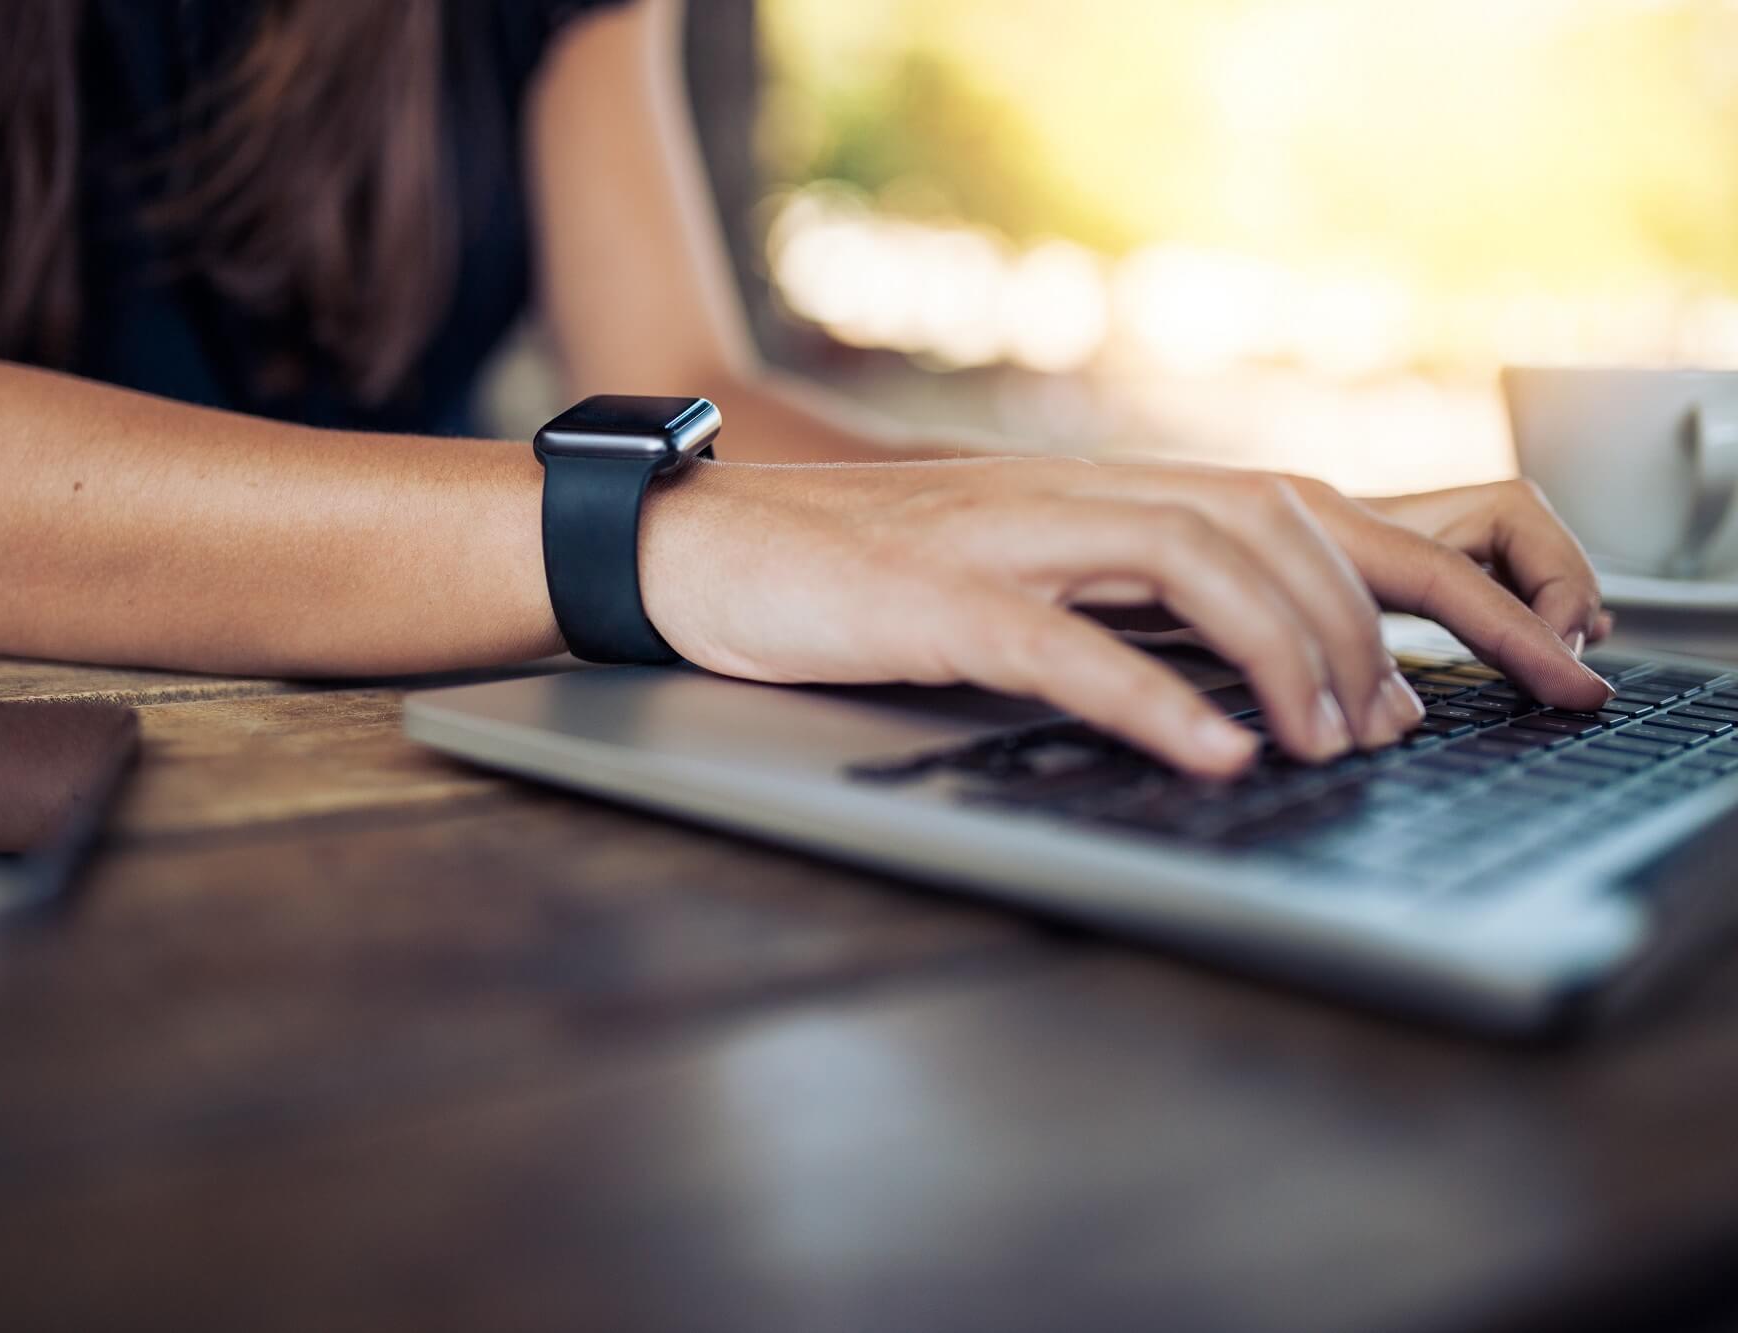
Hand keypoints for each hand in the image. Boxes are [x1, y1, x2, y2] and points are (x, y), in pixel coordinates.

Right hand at [639, 458, 1612, 777]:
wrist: (698, 546)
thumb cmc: (843, 579)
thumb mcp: (1002, 582)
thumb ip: (1106, 607)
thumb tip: (1222, 685)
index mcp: (1090, 496)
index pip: (1282, 505)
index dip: (1387, 582)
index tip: (1436, 681)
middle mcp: (1066, 497)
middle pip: (1268, 521)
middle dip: (1364, 624)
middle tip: (1394, 729)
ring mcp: (1000, 540)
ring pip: (1193, 560)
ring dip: (1285, 651)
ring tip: (1328, 741)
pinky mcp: (931, 601)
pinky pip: (1066, 640)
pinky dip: (1154, 697)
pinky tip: (1214, 751)